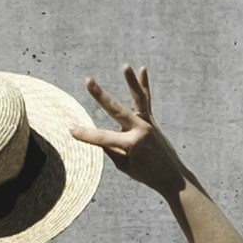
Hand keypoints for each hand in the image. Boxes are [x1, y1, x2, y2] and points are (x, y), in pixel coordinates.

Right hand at [64, 65, 191, 194]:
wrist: (173, 176)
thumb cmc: (146, 174)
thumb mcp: (124, 166)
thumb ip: (111, 149)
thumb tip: (97, 136)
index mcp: (132, 144)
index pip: (102, 138)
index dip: (85, 135)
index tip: (70, 130)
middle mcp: (140, 130)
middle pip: (116, 110)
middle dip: (100, 96)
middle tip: (87, 80)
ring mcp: (148, 124)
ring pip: (138, 99)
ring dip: (131, 82)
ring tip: (126, 66)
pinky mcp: (151, 121)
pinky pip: (146, 101)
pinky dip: (143, 86)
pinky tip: (142, 69)